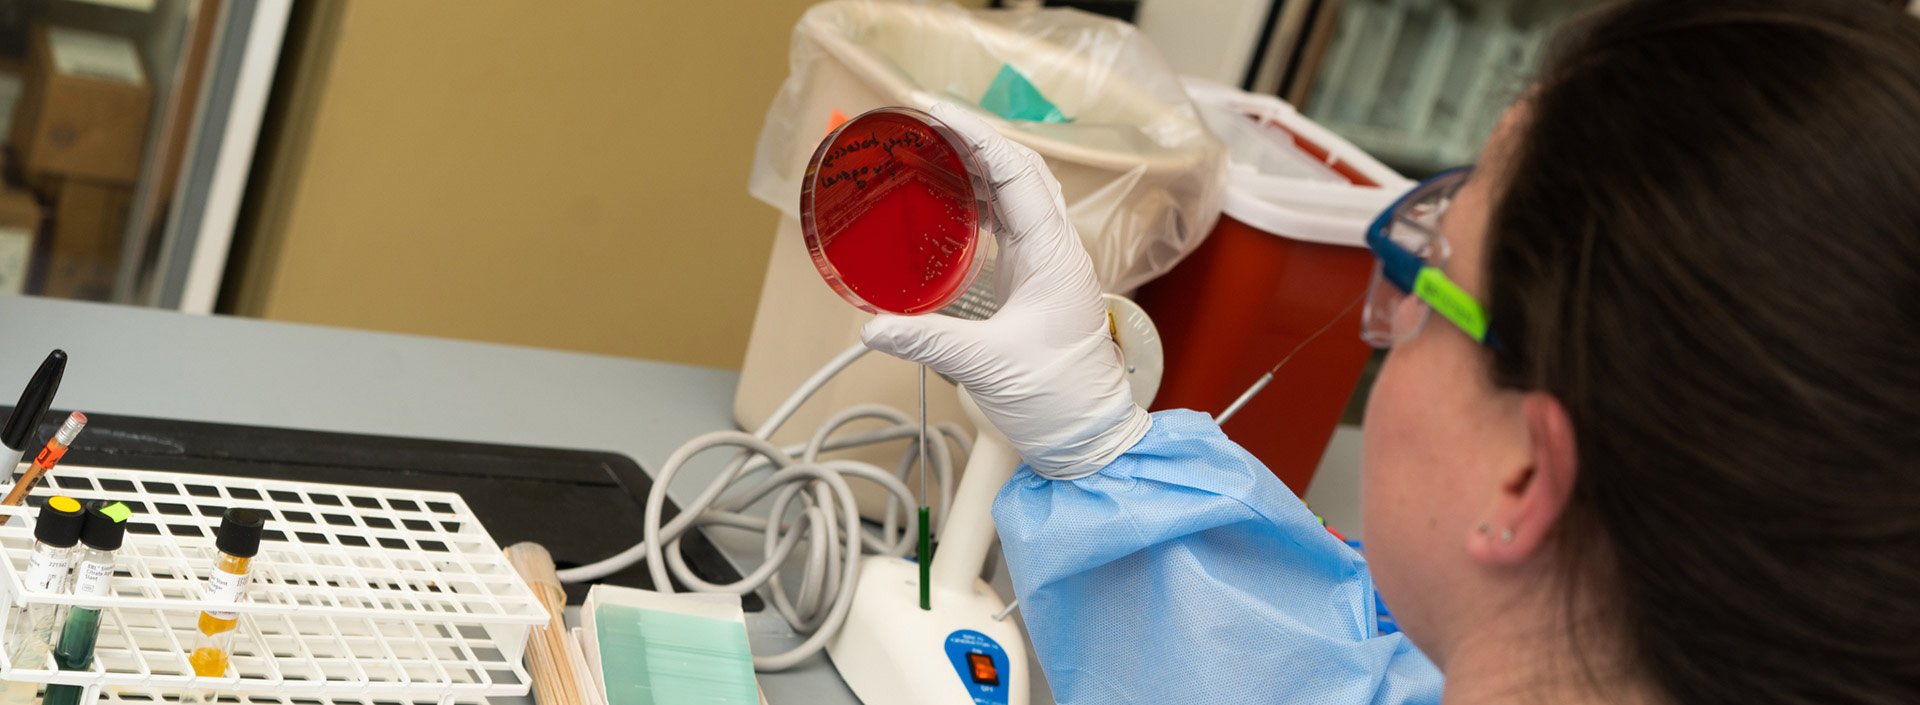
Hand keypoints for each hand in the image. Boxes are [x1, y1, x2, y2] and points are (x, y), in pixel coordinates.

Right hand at [861, 103, 1150, 479]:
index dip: (976, 135)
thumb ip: (928, 341)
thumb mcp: (987, 366)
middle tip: (924, 123)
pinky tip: (950, 198)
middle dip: (973, 139)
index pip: (1017, 173)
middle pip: (1020, 170)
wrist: (1089, 437)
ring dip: (978, 166)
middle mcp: (1058, 250)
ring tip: (930, 149)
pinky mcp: (1037, 280)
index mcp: (1056, 256)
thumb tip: (872, 327)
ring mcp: (1050, 263)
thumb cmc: (1059, 400)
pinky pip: (1011, 222)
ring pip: (1018, 192)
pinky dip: (981, 200)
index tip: (935, 113)